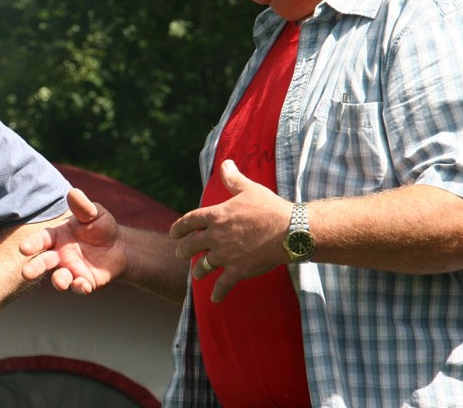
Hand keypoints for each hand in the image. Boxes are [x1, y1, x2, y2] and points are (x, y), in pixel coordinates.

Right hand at [19, 188, 126, 293]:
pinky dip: (79, 287)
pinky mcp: (83, 282)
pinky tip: (83, 285)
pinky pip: (78, 287)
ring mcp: (70, 269)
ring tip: (60, 281)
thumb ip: (83, 207)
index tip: (23, 248)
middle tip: (26, 273)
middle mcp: (60, 254)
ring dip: (58, 281)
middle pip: (43, 261)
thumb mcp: (94, 214)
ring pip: (59, 278)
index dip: (32, 244)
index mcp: (58, 236)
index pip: (42, 239)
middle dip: (34, 267)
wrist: (119, 247)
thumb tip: (73, 192)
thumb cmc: (101, 227)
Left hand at [170, 160, 291, 302]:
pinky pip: (223, 285)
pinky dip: (218, 293)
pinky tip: (215, 299)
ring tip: (196, 273)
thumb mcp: (249, 189)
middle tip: (180, 253)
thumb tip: (225, 163)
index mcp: (216, 215)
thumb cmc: (269, 207)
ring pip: (203, 266)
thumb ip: (233, 178)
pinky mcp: (238, 270)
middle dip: (183, 250)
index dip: (179, 228)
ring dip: (198, 271)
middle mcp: (216, 236)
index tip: (173, 233)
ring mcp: (225, 255)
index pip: (189, 221)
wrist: (289, 231)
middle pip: (191, 246)